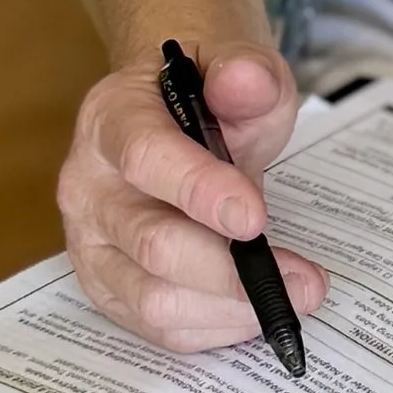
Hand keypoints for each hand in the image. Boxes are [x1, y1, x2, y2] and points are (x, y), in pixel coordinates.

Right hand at [57, 40, 327, 352]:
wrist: (176, 112)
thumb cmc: (209, 96)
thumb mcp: (237, 66)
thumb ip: (244, 72)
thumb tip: (245, 79)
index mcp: (110, 119)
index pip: (145, 158)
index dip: (201, 191)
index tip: (257, 217)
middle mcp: (88, 186)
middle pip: (151, 243)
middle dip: (232, 270)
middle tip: (303, 279)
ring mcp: (91, 244)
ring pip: (153, 299)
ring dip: (231, 308)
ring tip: (292, 294)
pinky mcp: (107, 286)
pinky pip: (158, 326)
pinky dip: (216, 325)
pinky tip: (255, 307)